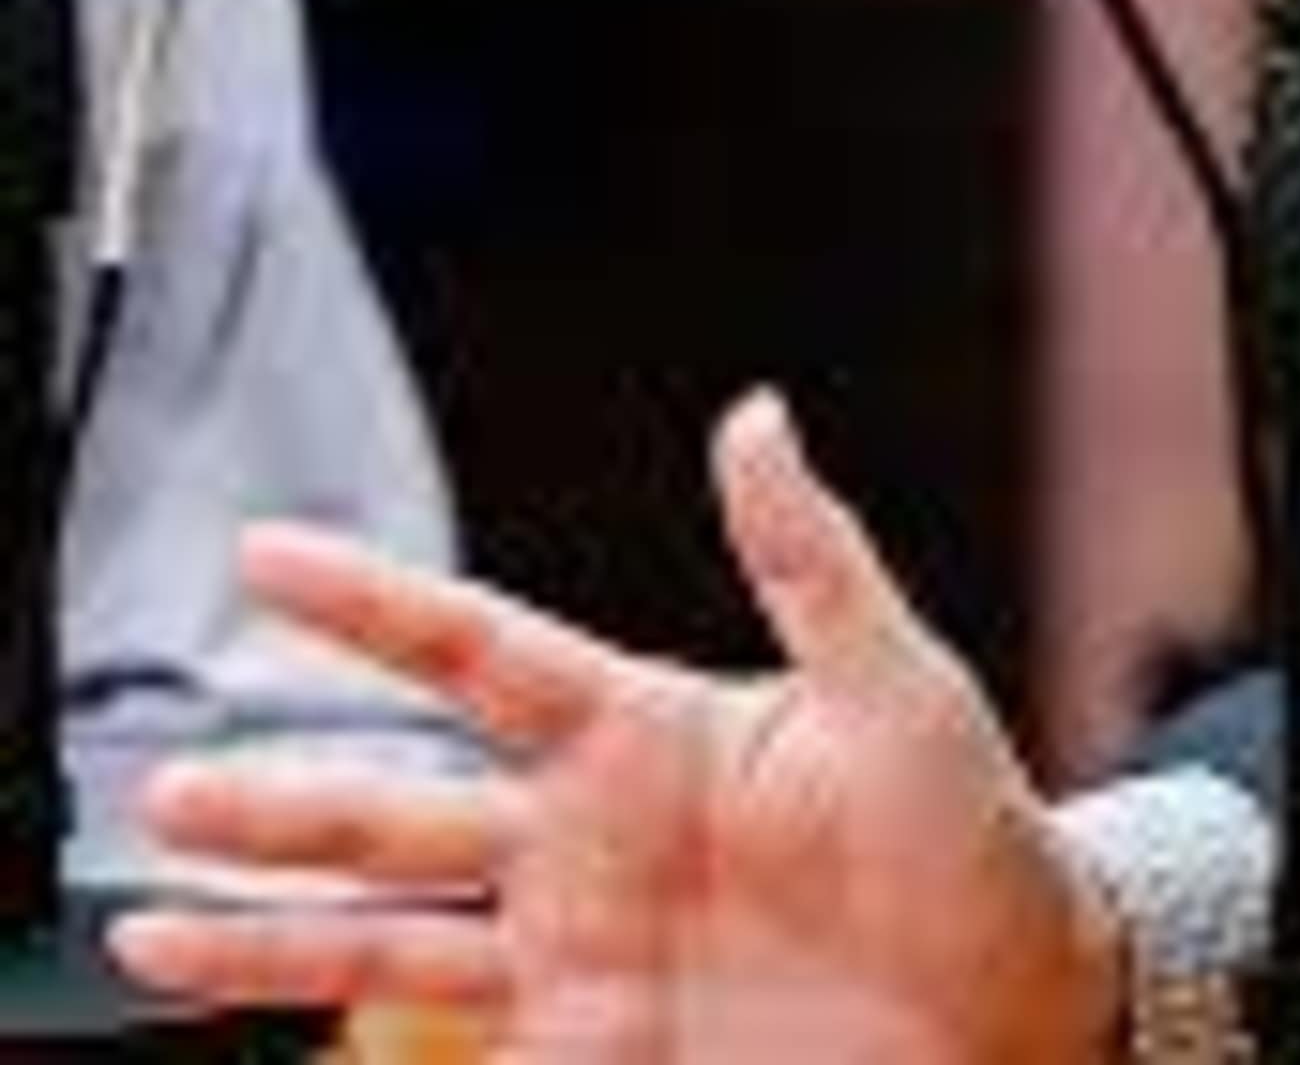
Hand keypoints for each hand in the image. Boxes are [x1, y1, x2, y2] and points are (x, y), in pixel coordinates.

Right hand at [110, 388, 1123, 1063]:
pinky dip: (359, 1051)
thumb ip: (813, 564)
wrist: (1028, 1004)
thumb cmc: (983, 839)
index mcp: (647, 732)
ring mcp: (578, 956)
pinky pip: (444, 1051)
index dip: (368, 603)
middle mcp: (588, 841)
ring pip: (381, 939)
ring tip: (149, 933)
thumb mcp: (906, 694)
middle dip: (272, 802)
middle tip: (161, 798)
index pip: (477, 648)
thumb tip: (756, 421)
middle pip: (392, 808)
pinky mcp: (592, 1057)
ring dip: (264, 941)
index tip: (263, 554)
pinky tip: (275, 1052)